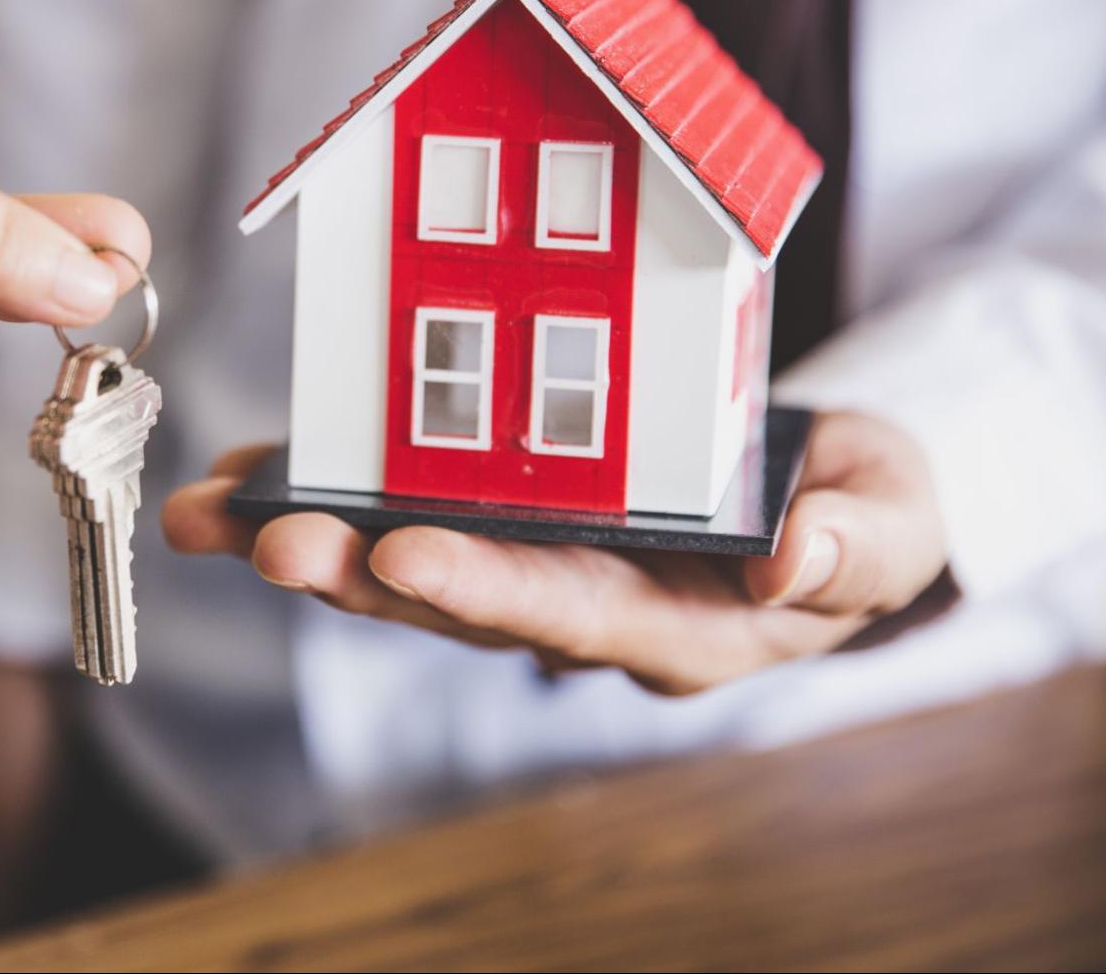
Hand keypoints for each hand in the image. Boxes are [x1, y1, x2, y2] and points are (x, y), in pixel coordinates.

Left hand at [163, 412, 947, 694]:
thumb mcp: (892, 519)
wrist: (828, 490)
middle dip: (361, 577)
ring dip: (312, 545)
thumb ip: (855, 547)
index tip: (405, 556)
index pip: (576, 614)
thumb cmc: (867, 506)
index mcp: (681, 624)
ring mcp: (542, 568)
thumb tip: (789, 561)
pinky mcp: (507, 520)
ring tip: (213, 516)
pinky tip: (246, 481)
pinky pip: (403, 513)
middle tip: (267, 546)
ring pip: (411, 566)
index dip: (489, 589)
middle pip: (464, 603)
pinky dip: (325, 497)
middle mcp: (590, 611)